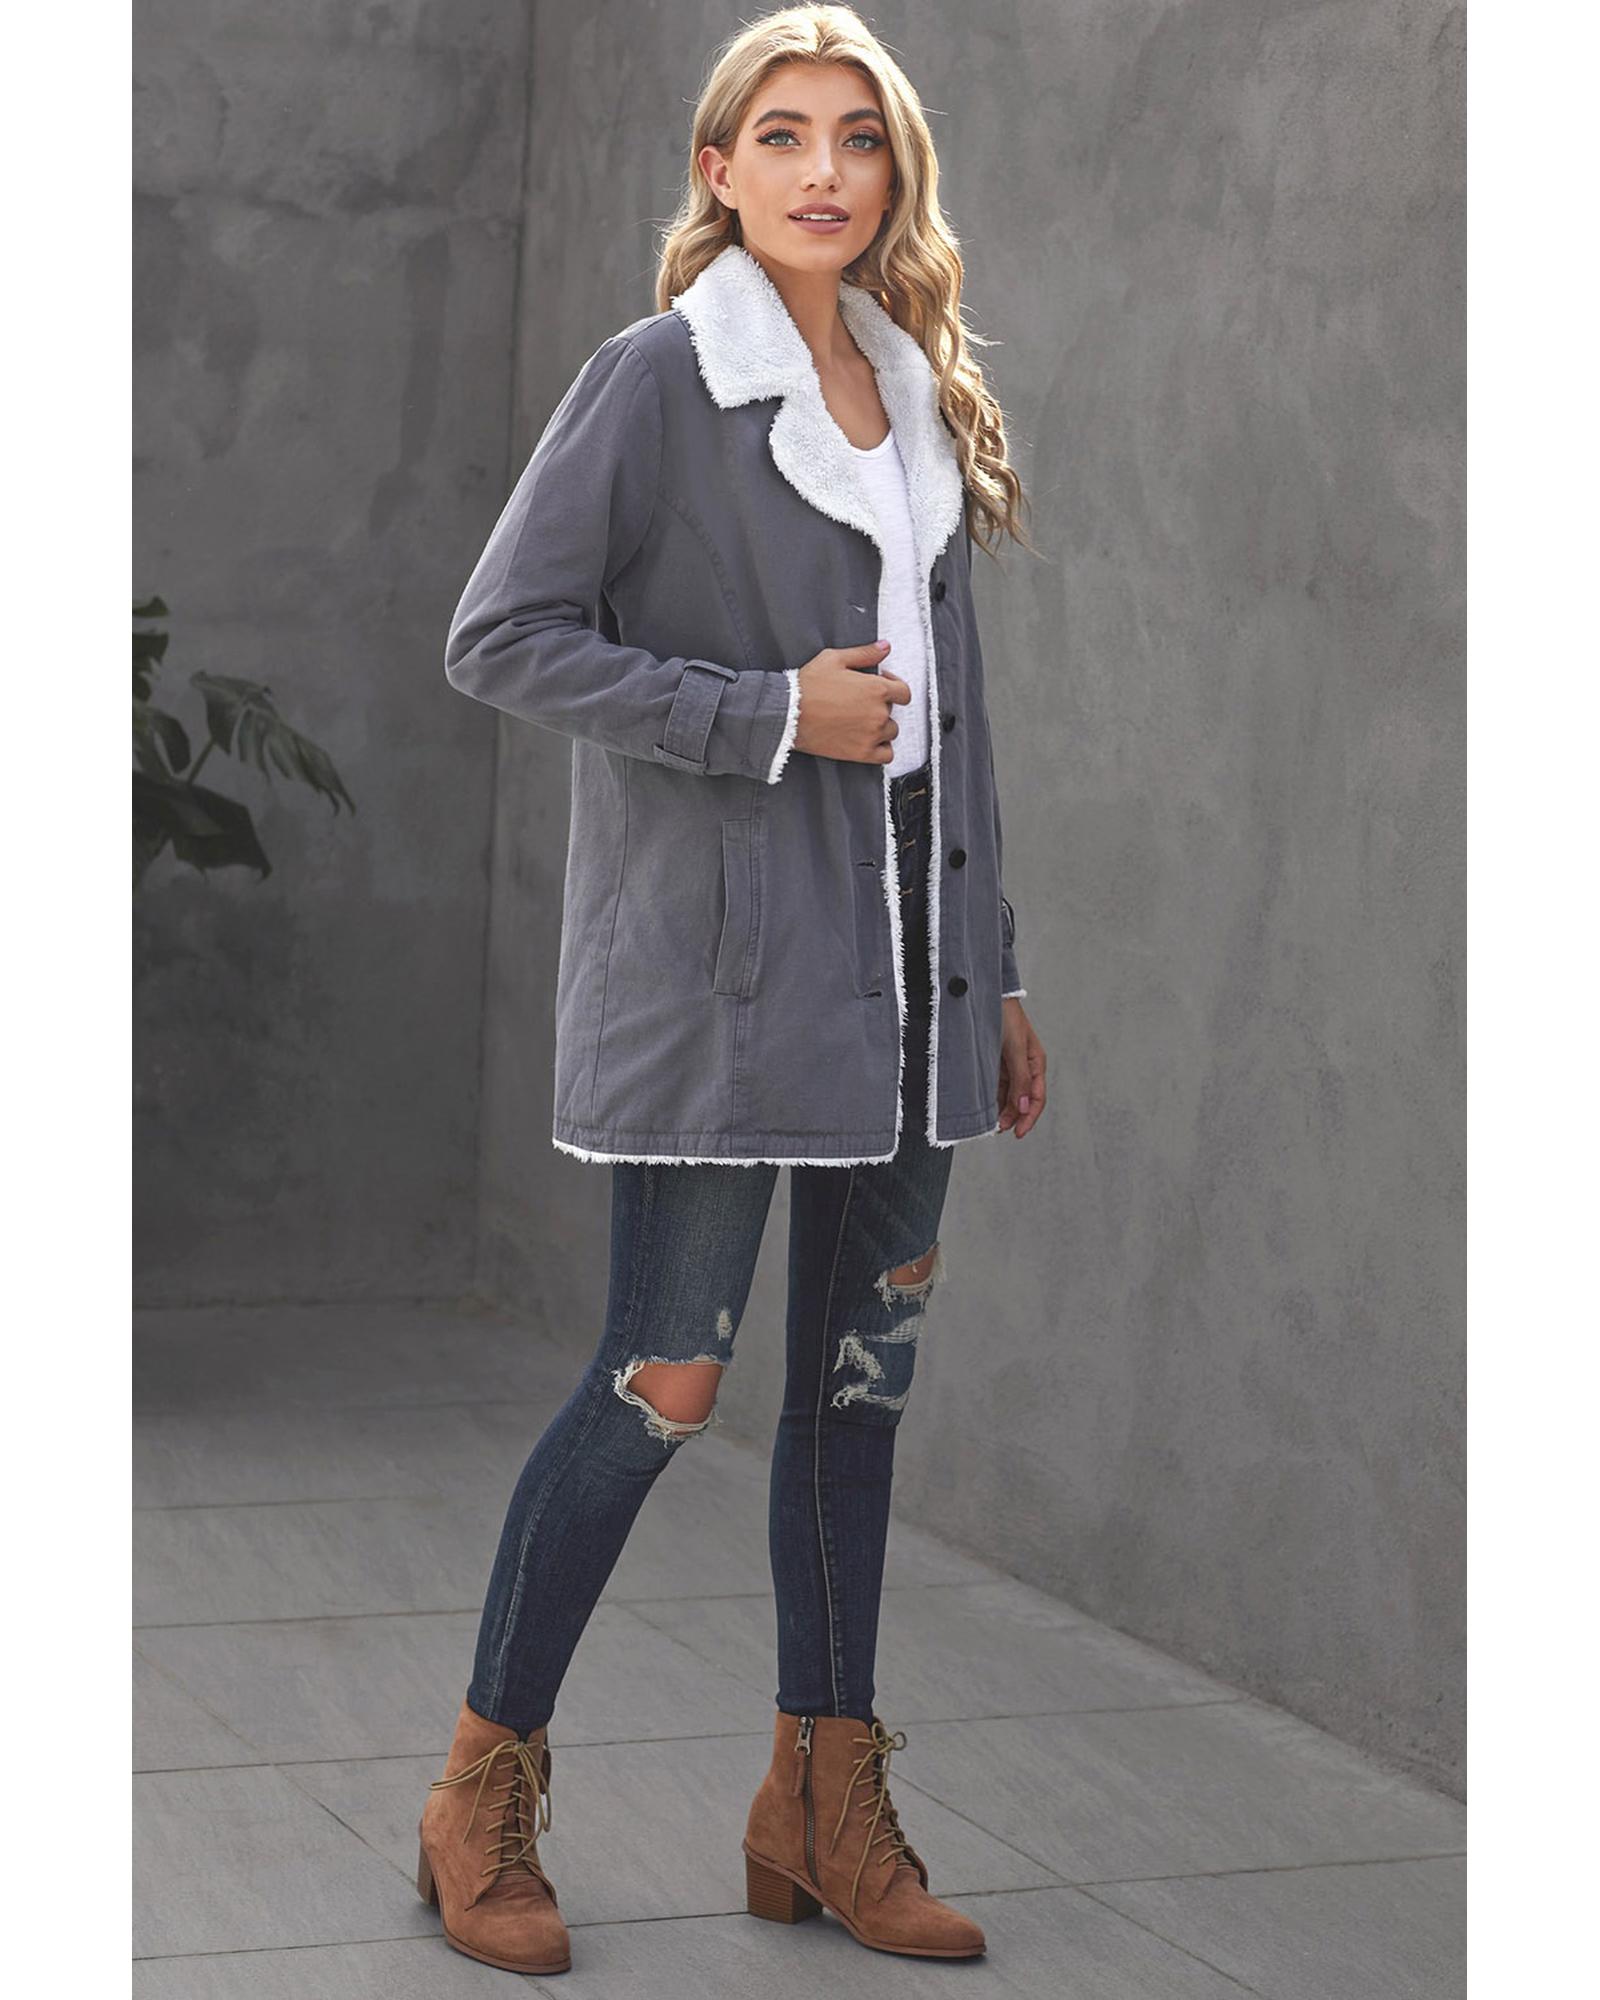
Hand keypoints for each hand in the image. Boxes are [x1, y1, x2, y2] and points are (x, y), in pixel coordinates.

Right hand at [793, 642, 911, 764]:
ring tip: (860, 721)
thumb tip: (885, 647)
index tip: (881, 685)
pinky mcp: (861, 753)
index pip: (904, 692)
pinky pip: (886, 755)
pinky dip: (881, 749)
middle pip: (893, 712)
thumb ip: (864, 653)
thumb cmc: (808, 686)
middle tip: (860, 703)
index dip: (894, 686)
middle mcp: (878, 713)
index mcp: (876, 689)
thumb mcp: (835, 659)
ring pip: (890, 732)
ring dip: (881, 727)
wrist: (788, 715)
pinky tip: (868, 741)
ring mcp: (871, 735)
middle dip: (881, 706)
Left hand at [997, 996, 1044, 1138]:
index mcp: (1035, 1062)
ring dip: (1002, 1109)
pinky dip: (992, 1097)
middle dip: (1012, 1116)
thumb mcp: (1015, 1048)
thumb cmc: (1004, 1015)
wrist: (984, 994)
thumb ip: (1020, 1078)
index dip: (1028, 1117)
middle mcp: (1024, 1065)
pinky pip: (996, 1085)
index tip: (1018, 1132)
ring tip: (990, 1122)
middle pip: (1022, 1099)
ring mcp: (1009, 1064)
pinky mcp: (995, 1062)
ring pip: (1008, 1094)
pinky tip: (985, 1106)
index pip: (1036, 1097)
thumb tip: (1023, 1106)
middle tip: (998, 1129)